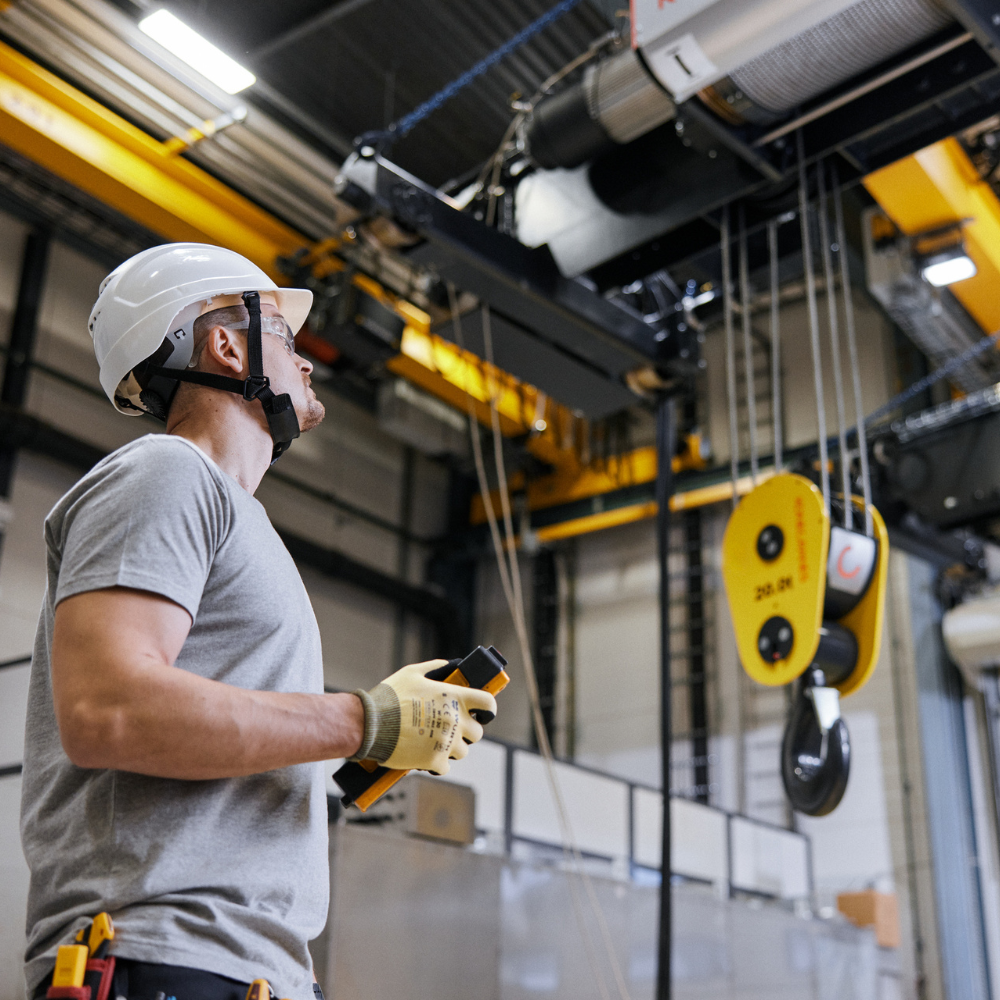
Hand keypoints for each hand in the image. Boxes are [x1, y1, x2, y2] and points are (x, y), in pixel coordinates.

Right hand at [352, 660, 496, 774]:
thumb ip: (434, 668)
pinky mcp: (434, 760)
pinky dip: (437, 763)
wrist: (369, 723)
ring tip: (435, 742)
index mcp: (454, 697)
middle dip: (466, 732)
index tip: (482, 712)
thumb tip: (449, 665)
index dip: (488, 709)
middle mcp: (455, 720)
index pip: (488, 703)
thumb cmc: (389, 696)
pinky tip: (425, 755)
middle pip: (477, 732)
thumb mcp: (412, 673)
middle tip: (451, 729)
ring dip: (452, 748)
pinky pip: (445, 767)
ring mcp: (447, 742)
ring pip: (462, 752)